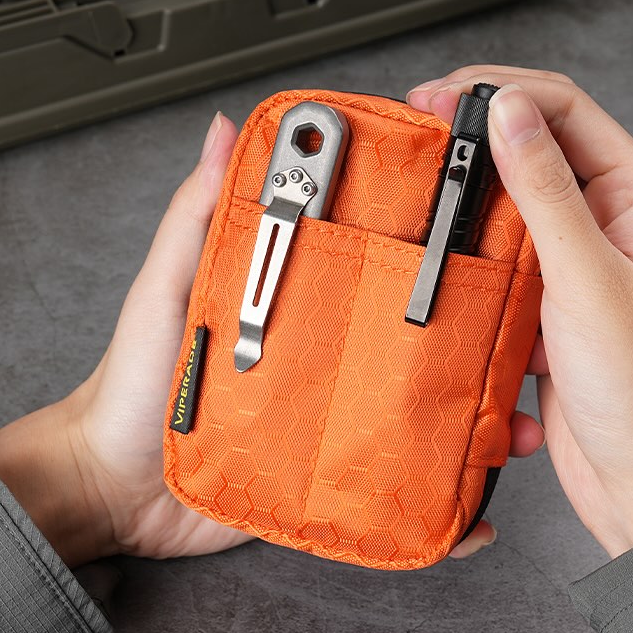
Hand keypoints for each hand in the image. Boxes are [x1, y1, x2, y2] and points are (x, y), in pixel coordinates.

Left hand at [0, 111, 515, 565]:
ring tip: (513, 420)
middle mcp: (326, 356)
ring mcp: (332, 414)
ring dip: (468, 415)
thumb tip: (227, 135)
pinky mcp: (330, 470)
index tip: (471, 230)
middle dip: (471, 341)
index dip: (421, 249)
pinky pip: (391, 473)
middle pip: (410, 341)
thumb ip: (196, 218)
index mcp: (297, 304)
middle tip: (517, 334)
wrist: (116, 490)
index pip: (369, 267)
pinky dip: (435, 486)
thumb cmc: (133, 386)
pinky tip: (472, 497)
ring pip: (414, 408)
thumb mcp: (165, 289)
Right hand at [408, 66, 632, 556]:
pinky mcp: (546, 305)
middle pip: (537, 153)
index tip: (444, 96)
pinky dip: (474, 260)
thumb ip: (546, 193)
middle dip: (477, 141)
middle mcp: (609, 226)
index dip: (505, 92)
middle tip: (421, 132)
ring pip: (512, 210)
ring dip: (472, 205)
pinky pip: (501, 262)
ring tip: (430, 195)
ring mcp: (576, 266)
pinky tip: (455, 264)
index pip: (569, 113)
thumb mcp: (589, 281)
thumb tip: (510, 114)